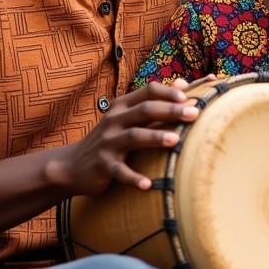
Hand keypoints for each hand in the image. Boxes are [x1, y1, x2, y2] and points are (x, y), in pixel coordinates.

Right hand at [48, 79, 201, 194]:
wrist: (72, 165)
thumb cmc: (110, 139)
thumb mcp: (127, 116)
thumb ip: (154, 101)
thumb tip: (184, 83)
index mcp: (122, 106)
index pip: (148, 91)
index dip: (169, 92)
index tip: (190, 97)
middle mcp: (114, 120)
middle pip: (144, 110)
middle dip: (170, 111)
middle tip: (195, 114)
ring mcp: (108, 143)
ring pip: (133, 137)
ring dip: (155, 138)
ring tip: (176, 141)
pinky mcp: (103, 165)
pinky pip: (120, 171)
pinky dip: (133, 178)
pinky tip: (148, 185)